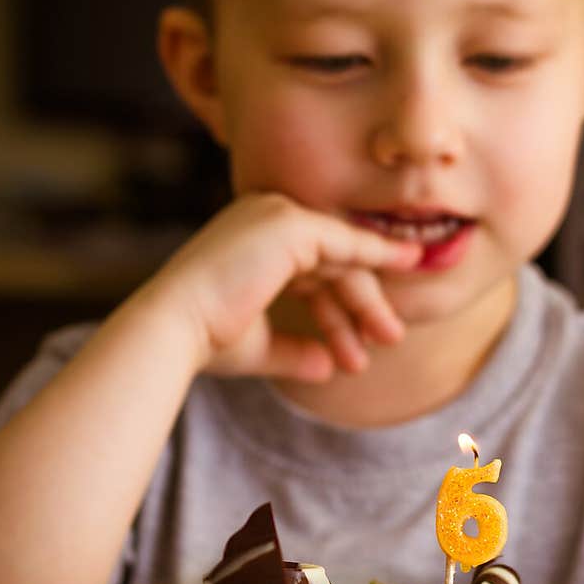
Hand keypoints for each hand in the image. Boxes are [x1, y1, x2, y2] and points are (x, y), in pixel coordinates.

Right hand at [148, 192, 420, 381]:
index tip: (363, 342)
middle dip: (361, 304)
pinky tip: (409, 266)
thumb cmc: (204, 340)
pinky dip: (379, 255)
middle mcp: (261, 216)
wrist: (174, 330)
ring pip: (342, 257)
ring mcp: (276, 214)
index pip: (308, 272)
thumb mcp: (258, 345)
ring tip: (391, 337)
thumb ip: (293, 352)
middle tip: (388, 339)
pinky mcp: (290, 223)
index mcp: (250, 241)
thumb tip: (327, 368)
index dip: (337, 309)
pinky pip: (347, 242)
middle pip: (330, 262)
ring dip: (370, 298)